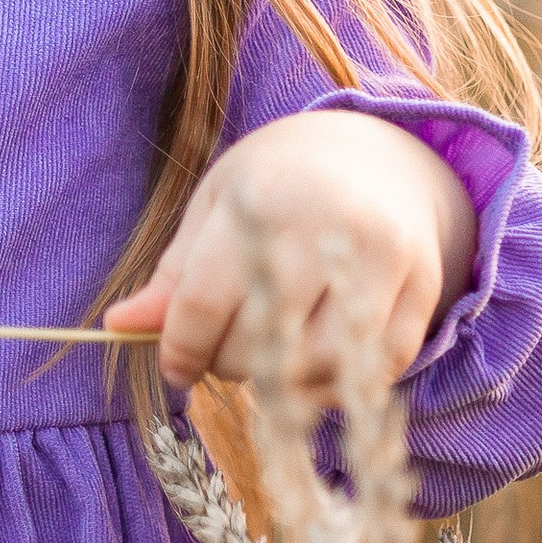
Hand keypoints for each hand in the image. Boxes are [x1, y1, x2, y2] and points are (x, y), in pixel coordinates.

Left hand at [103, 109, 475, 400]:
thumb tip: (117, 326)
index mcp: (265, 197)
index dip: (179, 348)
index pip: (203, 303)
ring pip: (317, 368)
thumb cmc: (279, 186)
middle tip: (224, 348)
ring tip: (269, 353)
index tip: (175, 365)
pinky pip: (373, 373)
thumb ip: (173, 276)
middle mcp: (330, 226)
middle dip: (228, 363)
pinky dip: (336, 384)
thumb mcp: (216, 210)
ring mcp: (385, 259)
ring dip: (282, 383)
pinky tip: (314, 361)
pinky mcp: (424, 288)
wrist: (380, 158)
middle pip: (258, 343)